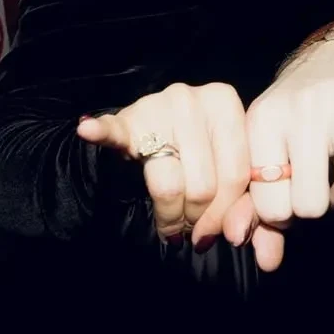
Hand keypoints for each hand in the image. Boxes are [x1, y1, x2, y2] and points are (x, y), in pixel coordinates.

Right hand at [76, 82, 254, 249]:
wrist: (159, 123)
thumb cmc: (202, 151)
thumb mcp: (230, 167)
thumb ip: (244, 202)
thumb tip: (237, 236)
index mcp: (226, 102)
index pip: (235, 174)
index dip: (224, 214)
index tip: (211, 234)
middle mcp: (192, 98)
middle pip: (202, 184)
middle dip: (196, 219)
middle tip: (189, 230)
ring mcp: (157, 106)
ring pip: (168, 184)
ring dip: (169, 215)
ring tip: (170, 225)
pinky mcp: (125, 119)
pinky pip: (113, 130)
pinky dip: (100, 132)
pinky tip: (88, 130)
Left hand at [244, 41, 333, 240]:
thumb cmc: (297, 111)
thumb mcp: (266, 144)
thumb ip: (259, 205)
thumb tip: (267, 261)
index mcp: (265, 120)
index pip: (272, 204)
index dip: (284, 213)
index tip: (290, 195)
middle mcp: (304, 109)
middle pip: (313, 203)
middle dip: (320, 205)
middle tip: (321, 183)